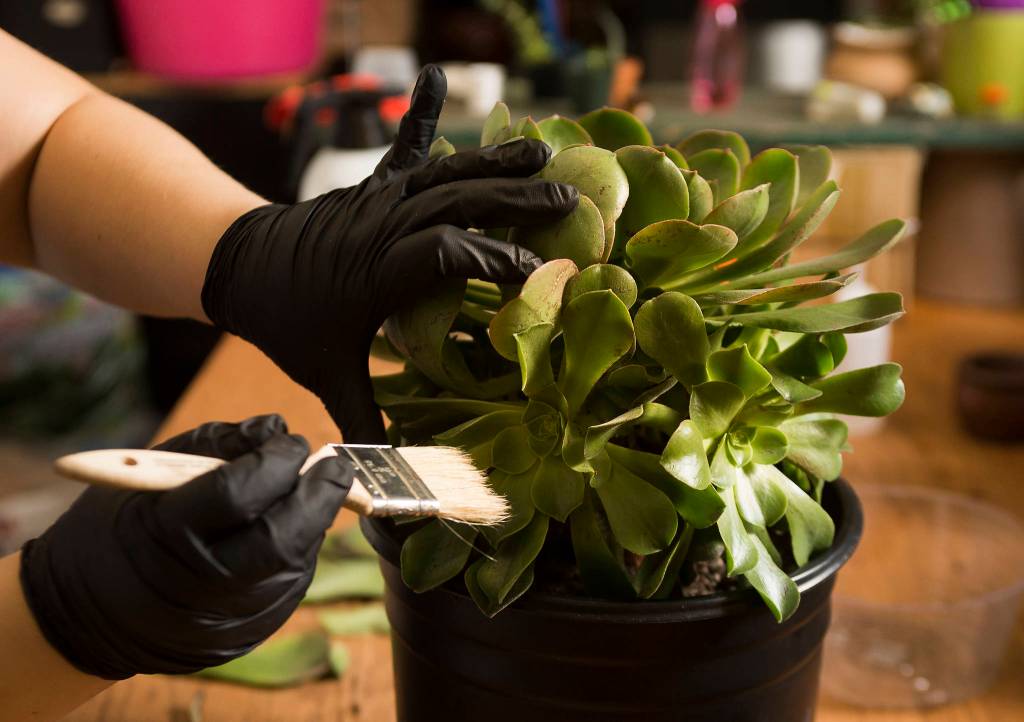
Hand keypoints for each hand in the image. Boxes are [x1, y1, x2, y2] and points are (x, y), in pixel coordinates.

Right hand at [19, 414, 351, 678]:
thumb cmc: (121, 525)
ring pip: (296, 560)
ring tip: (310, 490)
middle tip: (329, 464)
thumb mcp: (150, 472)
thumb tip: (276, 427)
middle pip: (282, 536)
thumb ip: (217, 442)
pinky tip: (290, 526)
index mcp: (165, 535)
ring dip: (314, 518)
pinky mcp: (250, 633)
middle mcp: (201, 585)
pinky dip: (300, 547)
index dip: (276, 461)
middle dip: (318, 493)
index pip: (238, 493)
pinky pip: (290, 581)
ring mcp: (228, 617)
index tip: (289, 441)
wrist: (90, 616)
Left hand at [201, 65, 577, 442]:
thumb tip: (389, 476)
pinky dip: (423, 111)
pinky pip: (404, 145)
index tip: (544, 273)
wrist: (239, 266)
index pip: (448, 255)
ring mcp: (379, 198)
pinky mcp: (373, 184)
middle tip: (570, 199)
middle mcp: (383, 226)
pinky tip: (433, 72)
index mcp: (378, 272)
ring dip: (494, 158)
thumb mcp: (325, 373)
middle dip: (516, 198)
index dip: (497, 259)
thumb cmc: (289, 322)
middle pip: (457, 202)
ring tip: (544, 148)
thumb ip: (363, 421)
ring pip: (444, 171)